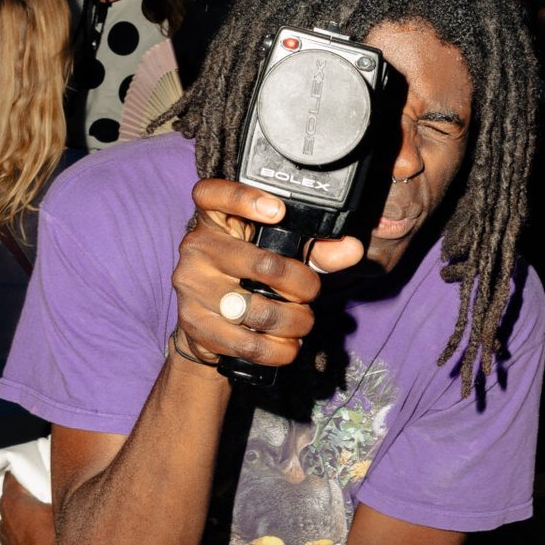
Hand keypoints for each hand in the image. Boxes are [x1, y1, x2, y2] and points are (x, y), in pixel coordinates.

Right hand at [173, 181, 363, 371]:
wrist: (205, 323)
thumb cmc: (247, 278)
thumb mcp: (279, 255)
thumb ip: (316, 250)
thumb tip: (352, 248)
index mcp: (214, 221)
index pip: (212, 195)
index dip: (243, 198)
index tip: (279, 211)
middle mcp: (197, 248)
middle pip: (262, 264)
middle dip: (302, 285)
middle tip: (311, 292)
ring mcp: (192, 287)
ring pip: (259, 310)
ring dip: (295, 321)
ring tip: (303, 322)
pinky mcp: (195, 325)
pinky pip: (247, 344)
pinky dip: (278, 349)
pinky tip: (288, 345)